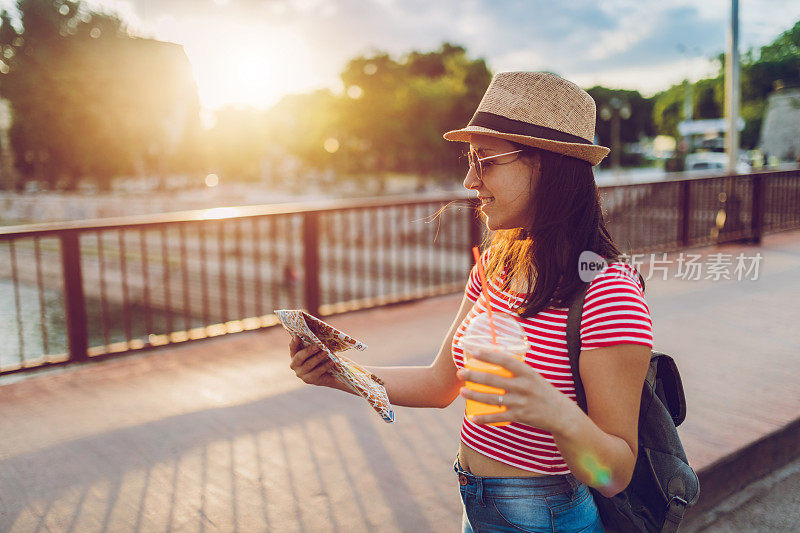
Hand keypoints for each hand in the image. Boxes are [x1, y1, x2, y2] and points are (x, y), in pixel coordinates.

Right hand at [289, 335, 338, 387]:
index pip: (292, 347)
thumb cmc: (320, 358)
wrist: (329, 373)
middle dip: (308, 351)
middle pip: (299, 357)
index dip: (294, 342)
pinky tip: (331, 362)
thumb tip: (314, 331)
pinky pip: (317, 372)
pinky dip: (325, 366)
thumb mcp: (316, 350)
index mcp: (294, 355)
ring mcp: (301, 374)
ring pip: (309, 365)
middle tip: (318, 346)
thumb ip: (312, 342)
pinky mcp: (310, 380)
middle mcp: (295, 365)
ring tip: (326, 352)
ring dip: (318, 357)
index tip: (297, 336)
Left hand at [456, 348, 576, 431]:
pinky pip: (497, 417)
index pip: (505, 360)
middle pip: (493, 379)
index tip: (474, 351)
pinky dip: (484, 418)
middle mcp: (524, 386)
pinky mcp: (520, 416)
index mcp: (528, 372)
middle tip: (460, 373)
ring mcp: (521, 401)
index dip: (488, 355)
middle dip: (473, 376)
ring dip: (474, 395)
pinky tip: (472, 418)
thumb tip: (496, 361)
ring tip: (462, 392)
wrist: (562, 415)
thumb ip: (517, 371)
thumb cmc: (544, 392)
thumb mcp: (534, 377)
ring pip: (492, 398)